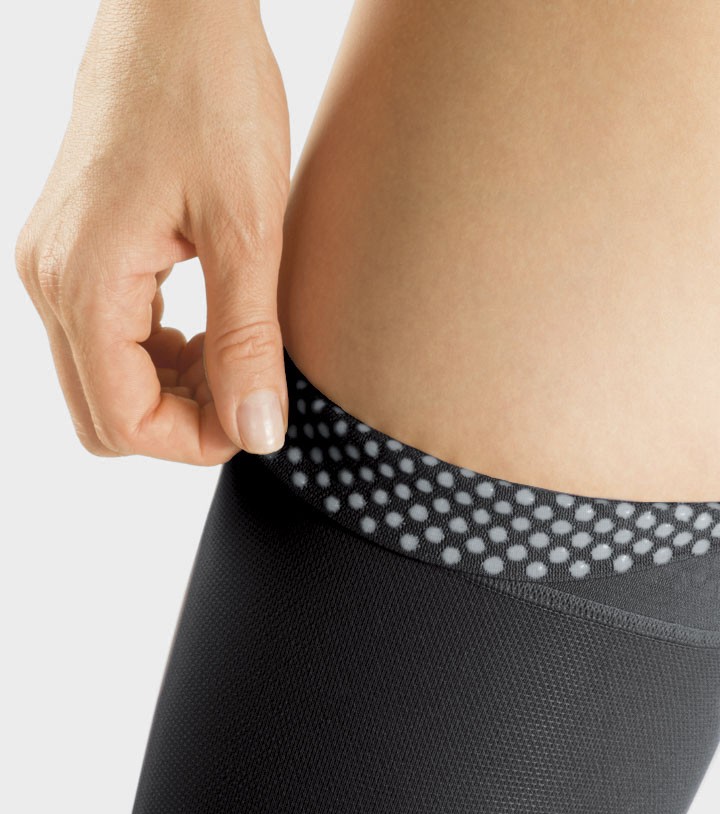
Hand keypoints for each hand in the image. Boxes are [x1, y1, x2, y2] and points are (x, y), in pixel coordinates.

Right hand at [15, 0, 290, 463]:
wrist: (177, 7)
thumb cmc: (211, 95)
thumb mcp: (247, 229)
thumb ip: (247, 341)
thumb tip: (257, 431)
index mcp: (84, 284)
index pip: (122, 422)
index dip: (193, 441)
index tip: (256, 418)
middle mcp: (51, 281)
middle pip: (103, 414)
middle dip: (180, 421)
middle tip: (248, 388)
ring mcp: (56, 263)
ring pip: (103, 380)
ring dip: (170, 389)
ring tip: (234, 355)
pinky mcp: (75, 247)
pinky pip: (106, 336)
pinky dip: (156, 353)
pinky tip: (205, 326)